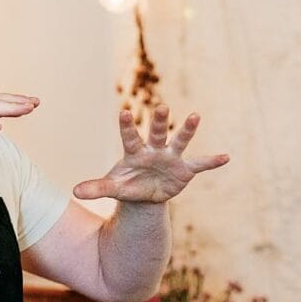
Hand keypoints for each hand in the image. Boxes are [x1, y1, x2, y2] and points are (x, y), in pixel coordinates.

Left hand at [72, 105, 228, 201]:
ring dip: (187, 130)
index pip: (130, 136)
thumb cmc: (127, 185)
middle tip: (161, 107)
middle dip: (159, 121)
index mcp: (135, 152)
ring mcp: (171, 158)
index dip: (128, 126)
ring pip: (179, 141)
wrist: (145, 194)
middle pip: (156, 133)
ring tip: (195, 115)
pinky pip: (200, 164)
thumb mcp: (112, 188)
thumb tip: (74, 192)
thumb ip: (96, 188)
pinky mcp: (184, 169)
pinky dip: (212, 161)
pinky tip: (226, 157)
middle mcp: (154, 150)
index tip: (125, 112)